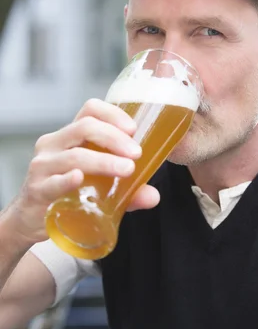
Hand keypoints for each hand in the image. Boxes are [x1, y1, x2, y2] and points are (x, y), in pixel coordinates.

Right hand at [7, 99, 158, 244]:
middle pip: (85, 127)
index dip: (112, 114)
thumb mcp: (99, 185)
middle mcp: (54, 144)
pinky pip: (53, 181)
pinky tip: (80, 178)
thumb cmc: (68, 193)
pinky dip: (68, 180)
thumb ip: (128, 191)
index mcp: (70, 135)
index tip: (133, 129)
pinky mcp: (37, 189)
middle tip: (136, 153)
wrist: (32, 219)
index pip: (90, 109)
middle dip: (114, 138)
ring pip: (74, 155)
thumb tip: (154, 196)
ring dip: (104, 161)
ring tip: (126, 170)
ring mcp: (43, 165)